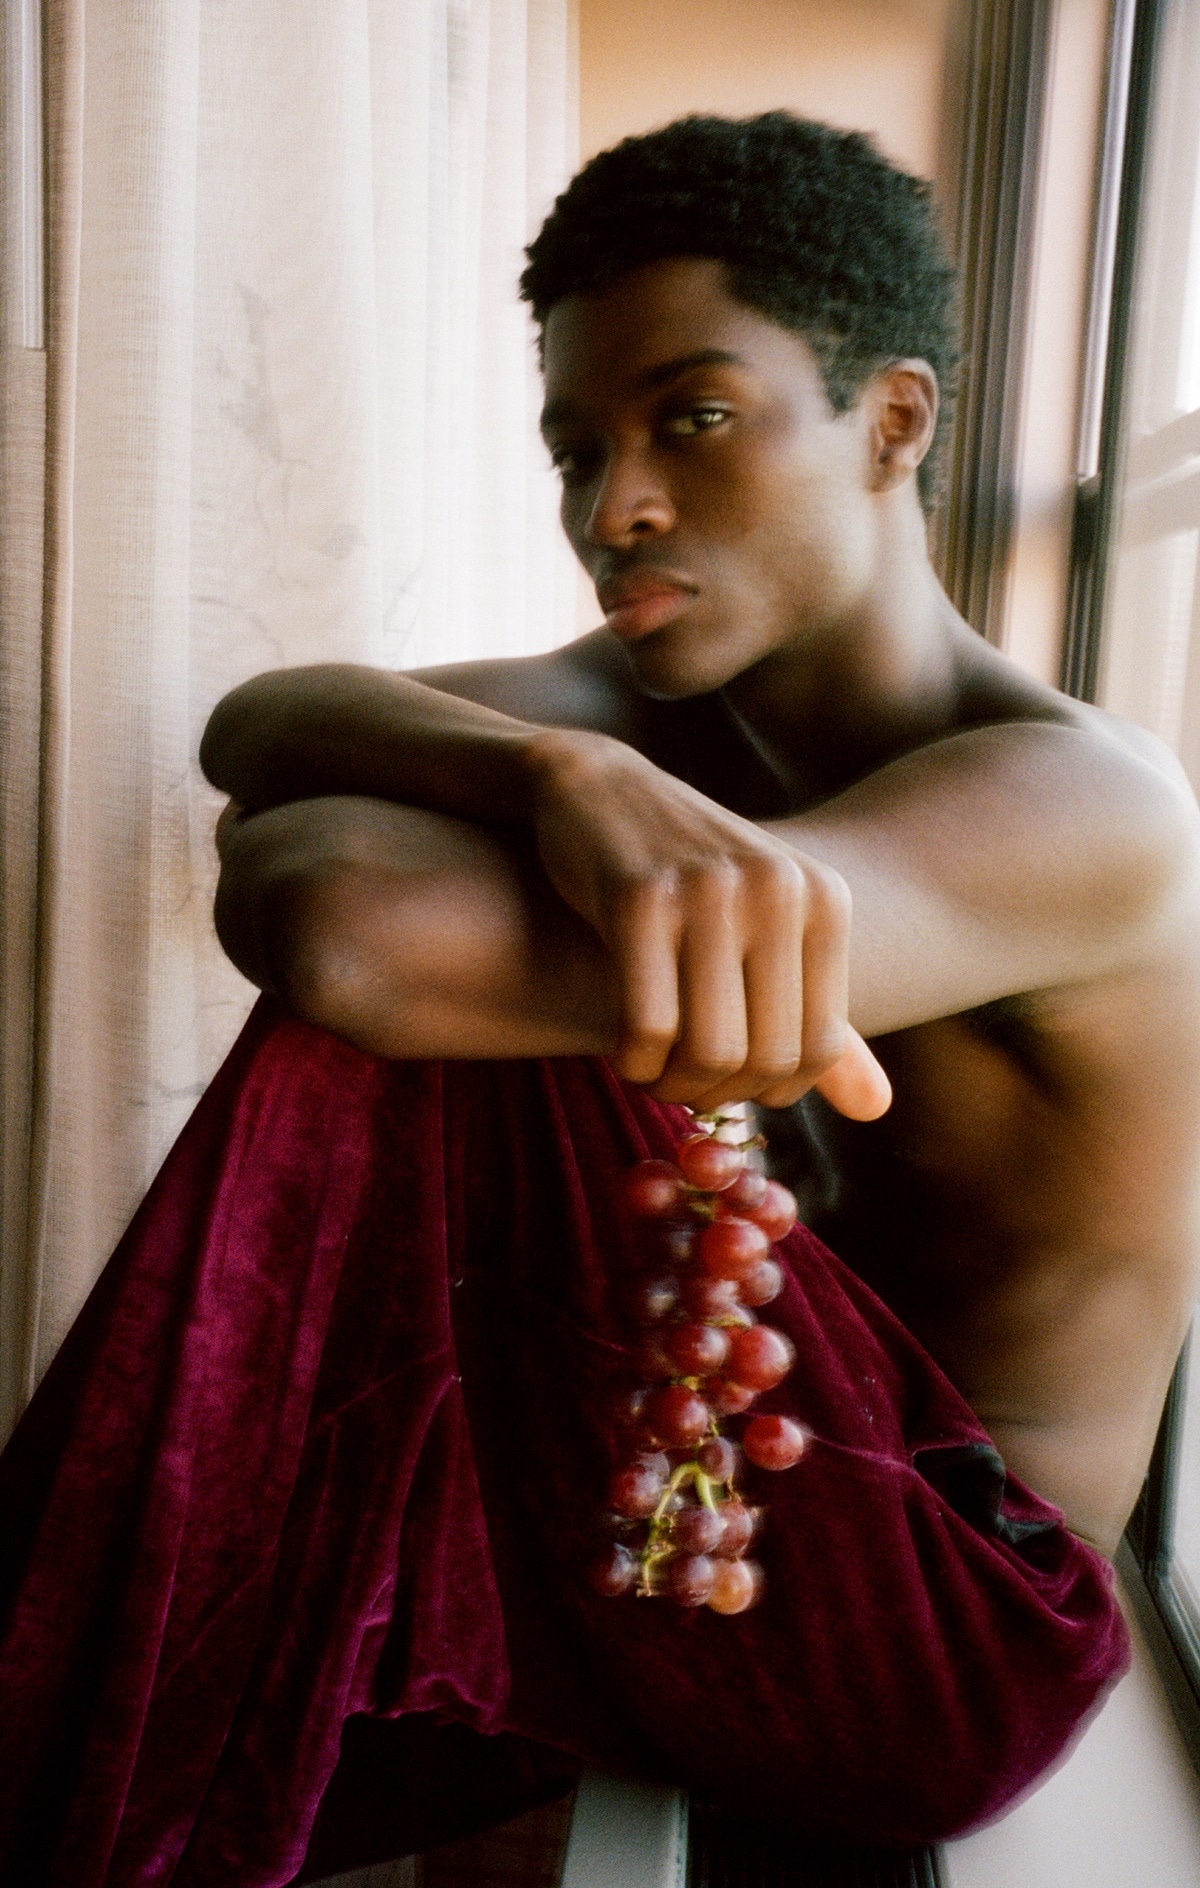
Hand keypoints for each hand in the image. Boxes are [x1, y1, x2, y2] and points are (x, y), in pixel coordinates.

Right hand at [525, 730, 890, 1117]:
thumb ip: (818, 1015)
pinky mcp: (638, 897)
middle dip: (719, 1095)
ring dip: (674, 1087)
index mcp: (824, 898)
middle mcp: (779, 889)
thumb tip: (877, 1109)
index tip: (731, 1086)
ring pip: (710, 1049)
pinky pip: (648, 1025)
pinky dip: (635, 1063)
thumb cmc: (688, 876)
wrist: (598, 791)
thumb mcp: (767, 928)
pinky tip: (625, 1054)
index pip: (821, 1046)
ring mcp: (710, 890)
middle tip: (682, 1089)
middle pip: (767, 1055)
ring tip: (653, 1076)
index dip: (774, 1090)